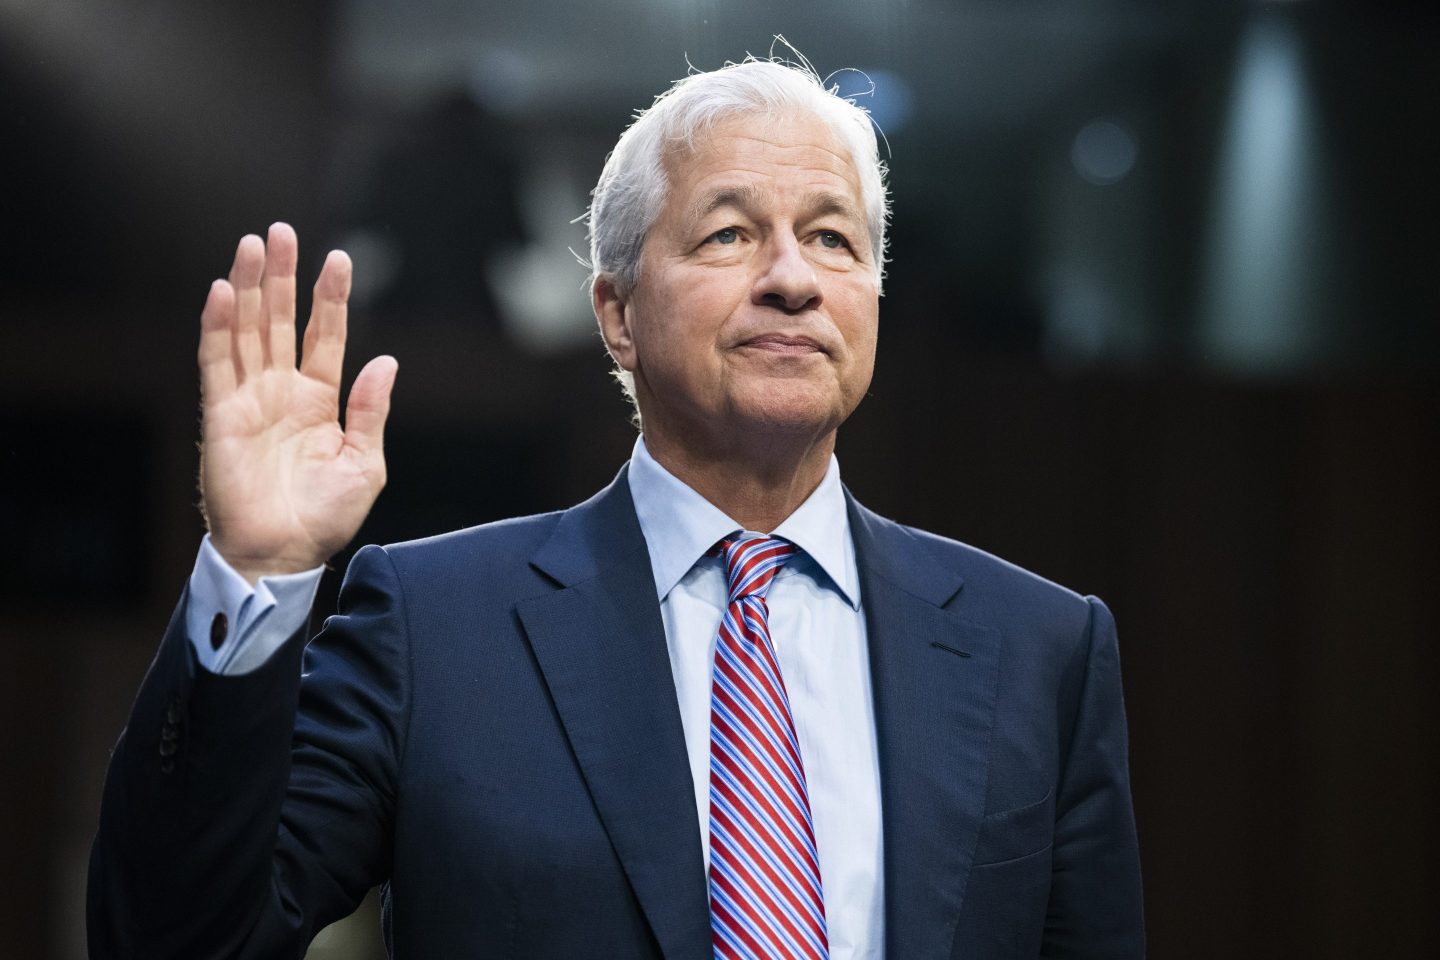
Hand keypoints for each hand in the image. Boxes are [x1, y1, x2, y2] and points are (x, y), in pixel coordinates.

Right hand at [198, 223, 397, 583]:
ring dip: (250, 288)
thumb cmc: (325, 517)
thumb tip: (386, 360)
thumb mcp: (365, 463)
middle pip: (280, 322)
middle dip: (282, 277)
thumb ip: (371, 410)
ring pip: (247, 331)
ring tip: (254, 245)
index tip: (339, 258)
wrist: (284, 554)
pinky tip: (225, 290)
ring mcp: (249, 400)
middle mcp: (281, 393)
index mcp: (319, 401)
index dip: (330, 298)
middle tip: (282, 232)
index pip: (325, 337)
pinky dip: (218, 326)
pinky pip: (216, 362)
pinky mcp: (220, 415)